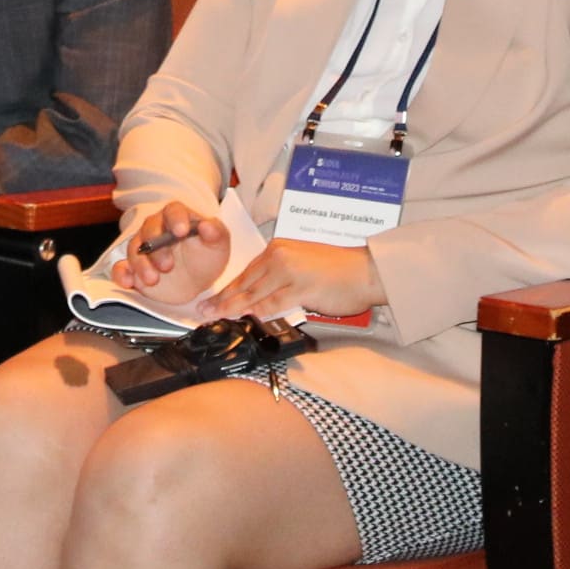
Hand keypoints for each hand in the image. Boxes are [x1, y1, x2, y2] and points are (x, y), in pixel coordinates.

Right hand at [109, 200, 228, 296]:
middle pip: (149, 230)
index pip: (173, 211)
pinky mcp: (134, 268)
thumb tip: (207, 225)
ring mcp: (143, 249)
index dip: (176, 219)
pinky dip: (121, 273)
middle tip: (167, 265)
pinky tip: (128, 282)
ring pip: (134, 249)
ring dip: (140, 264)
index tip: (181, 232)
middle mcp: (156, 229)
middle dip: (156, 248)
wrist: (196, 281)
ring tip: (153, 279)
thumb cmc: (206, 256)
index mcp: (177, 218)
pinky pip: (120, 267)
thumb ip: (215, 233)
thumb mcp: (218, 245)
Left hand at [199, 238, 383, 321]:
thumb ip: (280, 278)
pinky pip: (272, 303)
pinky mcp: (300, 287)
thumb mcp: (303, 265)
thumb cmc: (339, 271)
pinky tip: (242, 318)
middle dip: (222, 299)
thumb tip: (260, 298)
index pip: (246, 272)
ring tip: (214, 317)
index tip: (212, 300)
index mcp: (278, 249)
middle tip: (202, 311)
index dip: (228, 289)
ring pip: (253, 294)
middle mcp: (279, 256)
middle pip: (244, 283)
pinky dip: (255, 312)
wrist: (366, 271)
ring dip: (231, 308)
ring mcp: (289, 271)